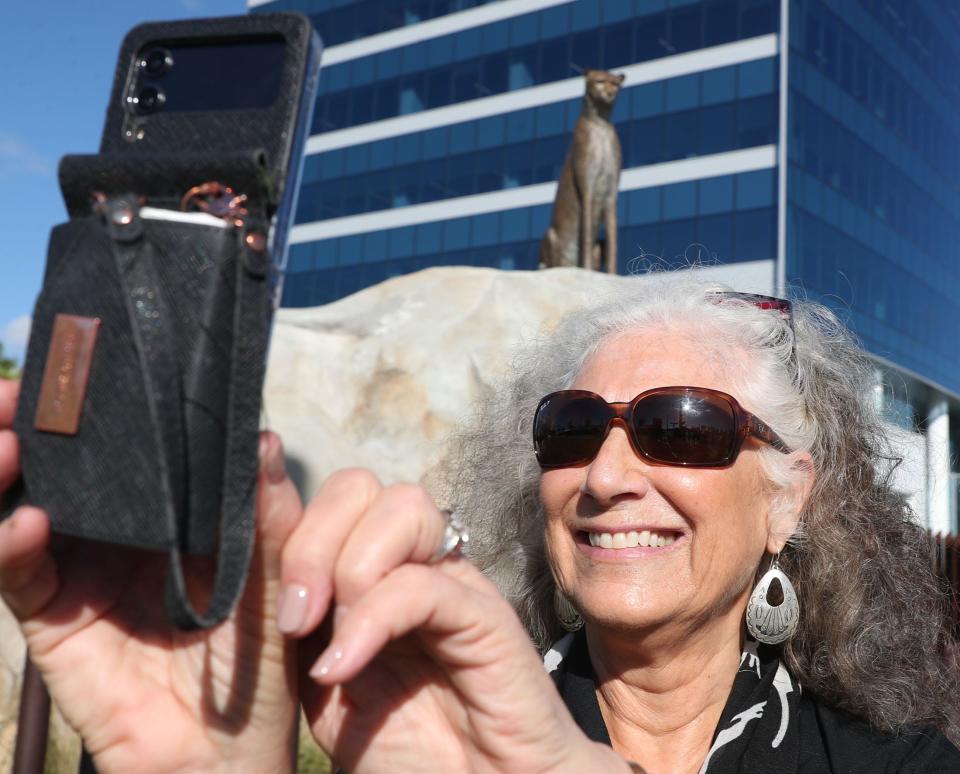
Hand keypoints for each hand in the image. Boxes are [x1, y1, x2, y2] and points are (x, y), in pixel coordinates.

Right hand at [0, 377, 302, 773]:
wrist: (228, 742)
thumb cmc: (259, 651)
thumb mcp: (276, 571)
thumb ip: (267, 510)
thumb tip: (260, 433)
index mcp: (165, 512)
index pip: (124, 447)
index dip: (97, 407)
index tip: (82, 362)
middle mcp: (113, 532)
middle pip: (57, 466)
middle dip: (31, 425)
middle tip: (20, 389)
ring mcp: (75, 572)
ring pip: (18, 507)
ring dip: (5, 471)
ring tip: (7, 437)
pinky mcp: (51, 619)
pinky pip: (17, 574)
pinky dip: (10, 545)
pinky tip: (28, 522)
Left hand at [280, 470, 627, 772]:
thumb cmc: (404, 748)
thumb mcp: (322, 683)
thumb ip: (297, 625)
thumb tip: (237, 570)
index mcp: (373, 571)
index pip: (330, 496)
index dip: (284, 526)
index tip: (254, 597)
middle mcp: (414, 563)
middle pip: (360, 486)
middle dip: (309, 541)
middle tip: (292, 619)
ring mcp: (453, 583)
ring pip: (402, 509)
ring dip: (346, 567)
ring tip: (322, 639)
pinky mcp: (485, 618)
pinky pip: (423, 585)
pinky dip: (372, 619)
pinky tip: (342, 668)